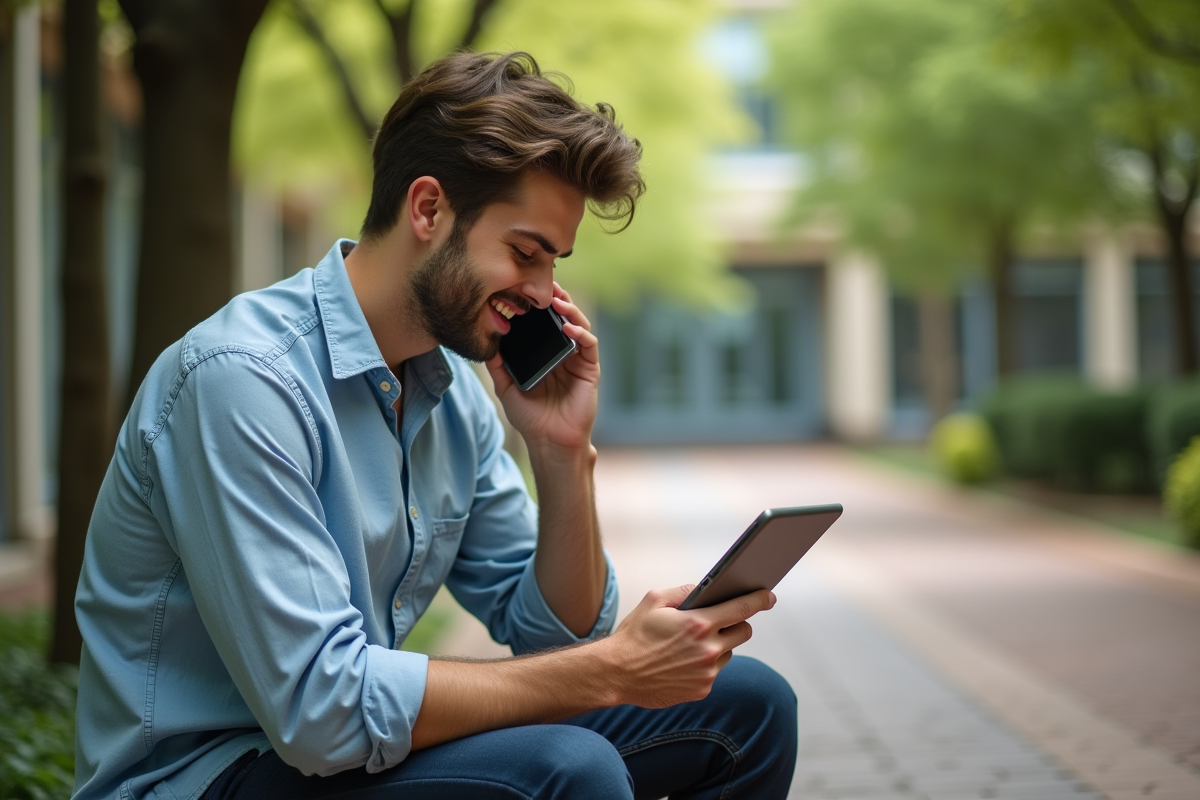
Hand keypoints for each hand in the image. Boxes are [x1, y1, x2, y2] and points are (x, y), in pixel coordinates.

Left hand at [484, 282, 598, 451]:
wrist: (549, 441)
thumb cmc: (530, 417)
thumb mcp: (505, 387)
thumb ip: (497, 364)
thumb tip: (485, 341)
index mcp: (544, 354)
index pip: (543, 322)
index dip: (538, 305)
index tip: (526, 288)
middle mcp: (563, 353)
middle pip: (563, 318)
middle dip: (556, 299)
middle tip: (546, 284)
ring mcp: (578, 360)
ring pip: (578, 326)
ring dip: (570, 310)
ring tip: (557, 301)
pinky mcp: (590, 370)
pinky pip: (589, 345)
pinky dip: (581, 333)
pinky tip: (568, 327)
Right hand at [599, 585, 775, 707]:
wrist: (617, 673)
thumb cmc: (634, 634)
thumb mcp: (655, 600)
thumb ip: (685, 590)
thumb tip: (706, 588)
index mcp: (698, 623)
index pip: (742, 608)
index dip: (759, 600)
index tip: (769, 596)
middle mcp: (708, 650)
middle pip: (743, 632)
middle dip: (736, 623)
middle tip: (719, 621)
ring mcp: (707, 673)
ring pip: (729, 653)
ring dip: (718, 645)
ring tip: (689, 645)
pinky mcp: (702, 690)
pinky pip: (714, 672)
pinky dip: (705, 665)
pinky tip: (682, 662)